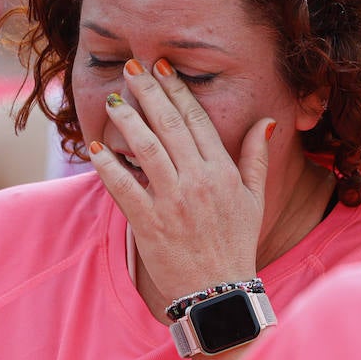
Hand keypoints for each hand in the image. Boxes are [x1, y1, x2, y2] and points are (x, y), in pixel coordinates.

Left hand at [86, 59, 273, 306]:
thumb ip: (257, 157)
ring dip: (126, 120)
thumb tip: (266, 121)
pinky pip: (124, 187)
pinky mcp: (149, 224)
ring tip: (111, 100)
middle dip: (148, 92)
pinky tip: (95, 147)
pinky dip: (108, 166)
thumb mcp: (254, 198)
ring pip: (145, 149)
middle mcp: (198, 181)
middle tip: (131, 68)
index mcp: (223, 171)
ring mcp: (173, 202)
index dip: (177, 90)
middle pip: (168, 125)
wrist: (220, 293)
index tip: (161, 67)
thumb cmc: (236, 244)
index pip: (196, 119)